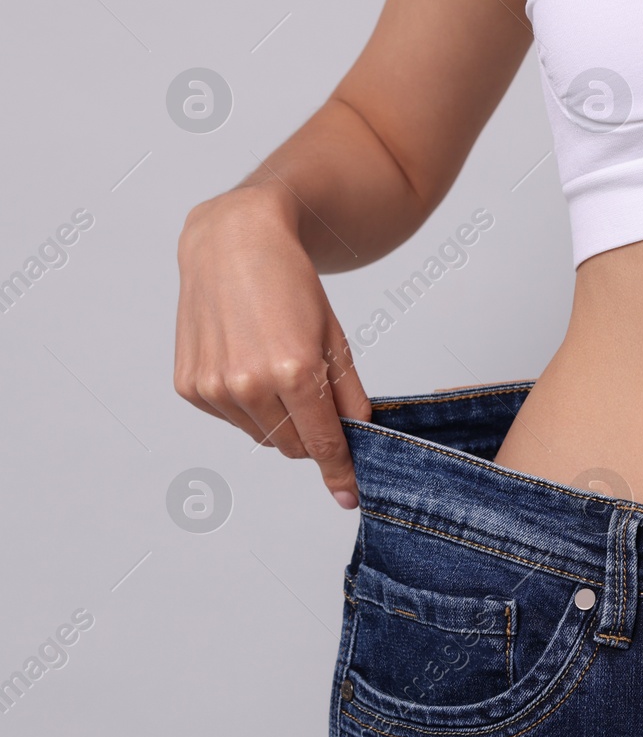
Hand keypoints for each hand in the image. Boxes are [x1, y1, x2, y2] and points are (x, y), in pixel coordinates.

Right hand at [173, 187, 371, 508]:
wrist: (233, 244)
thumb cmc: (292, 286)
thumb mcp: (336, 339)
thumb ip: (349, 398)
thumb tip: (360, 443)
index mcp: (292, 372)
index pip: (322, 443)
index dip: (340, 469)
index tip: (350, 492)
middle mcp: (247, 385)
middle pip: (293, 446)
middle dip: (313, 435)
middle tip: (318, 400)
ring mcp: (212, 388)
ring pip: (262, 436)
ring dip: (280, 419)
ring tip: (280, 369)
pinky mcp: (189, 387)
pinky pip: (232, 419)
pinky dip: (248, 405)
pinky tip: (249, 363)